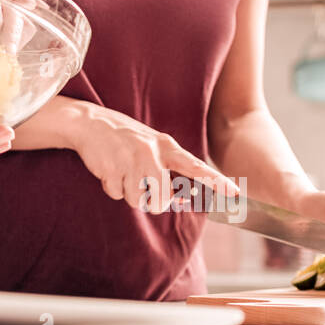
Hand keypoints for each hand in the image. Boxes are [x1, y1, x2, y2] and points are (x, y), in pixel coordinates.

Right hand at [67, 99, 240, 210]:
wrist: (90, 123)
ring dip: (127, 191)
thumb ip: (169, 171)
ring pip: (136, 199)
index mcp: (166, 146)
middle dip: (150, 200)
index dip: (215, 180)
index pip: (195, 166)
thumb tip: (183, 201)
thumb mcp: (153, 147)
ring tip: (122, 170)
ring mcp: (131, 160)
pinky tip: (110, 169)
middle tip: (141, 184)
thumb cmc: (127, 140)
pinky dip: (112, 186)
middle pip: (160, 200)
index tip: (233, 192)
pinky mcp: (111, 168)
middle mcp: (151, 153)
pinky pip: (116, 194)